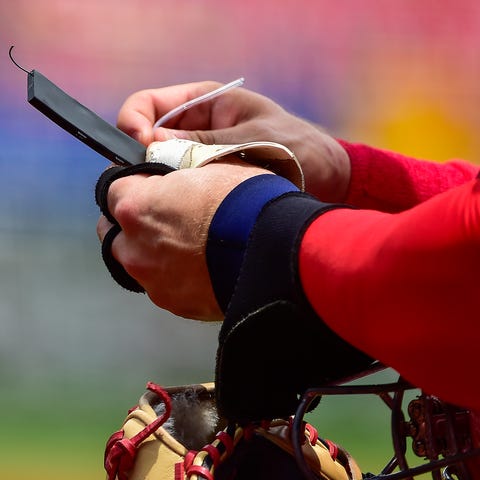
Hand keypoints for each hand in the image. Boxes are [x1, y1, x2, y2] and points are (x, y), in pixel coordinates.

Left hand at [96, 158, 271, 320]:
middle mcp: (135, 248)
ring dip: (150, 251)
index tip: (148, 182)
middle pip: (114, 231)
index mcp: (137, 207)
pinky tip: (200, 266)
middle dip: (132, 221)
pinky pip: (163, 284)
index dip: (132, 182)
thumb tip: (170, 174)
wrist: (278, 250)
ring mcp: (153, 281)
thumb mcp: (210, 167)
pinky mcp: (175, 304)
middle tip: (163, 215)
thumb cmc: (245, 201)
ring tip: (185, 245)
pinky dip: (173, 275)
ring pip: (137, 261)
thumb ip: (176, 172)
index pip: (113, 187)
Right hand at [117, 81, 350, 201]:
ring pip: (161, 167)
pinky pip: (181, 187)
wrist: (326, 178)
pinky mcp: (209, 183)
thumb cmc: (299, 147)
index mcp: (204, 103)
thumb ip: (207, 143)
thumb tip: (154, 145)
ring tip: (168, 197)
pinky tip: (182, 209)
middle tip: (149, 181)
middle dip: (142, 157)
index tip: (140, 146)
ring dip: (159, 180)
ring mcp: (200, 157)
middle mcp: (196, 129)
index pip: (149, 104)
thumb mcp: (254, 138)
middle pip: (148, 138)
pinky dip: (176, 196)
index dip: (135, 121)